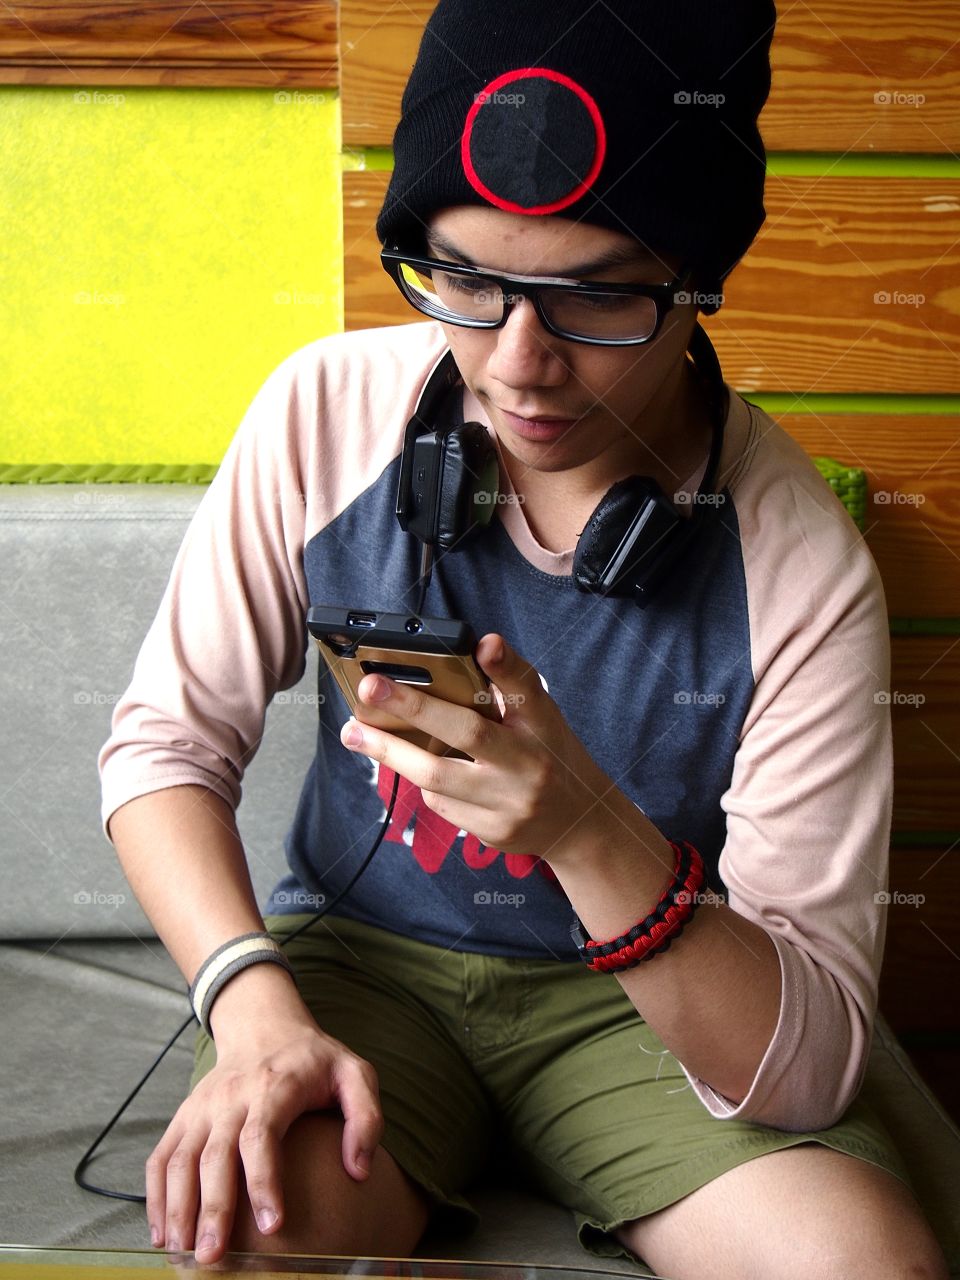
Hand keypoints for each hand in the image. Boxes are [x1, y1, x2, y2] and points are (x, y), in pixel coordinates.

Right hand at [146, 1000, 381, 1265]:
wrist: (263, 1025)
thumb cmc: (314, 1060)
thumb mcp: (354, 1073)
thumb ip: (366, 1117)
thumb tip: (359, 1171)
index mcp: (274, 1087)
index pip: (261, 1137)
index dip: (264, 1182)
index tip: (273, 1226)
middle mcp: (231, 1097)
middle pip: (215, 1156)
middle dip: (213, 1210)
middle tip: (213, 1258)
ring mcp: (202, 1106)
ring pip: (180, 1159)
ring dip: (178, 1209)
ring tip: (184, 1253)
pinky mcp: (185, 1116)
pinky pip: (161, 1157)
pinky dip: (156, 1196)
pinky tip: (162, 1234)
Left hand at [340, 631, 623, 861]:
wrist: (579, 823)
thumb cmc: (552, 756)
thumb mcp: (542, 715)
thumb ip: (512, 682)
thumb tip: (482, 644)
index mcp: (541, 728)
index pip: (525, 691)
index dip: (505, 666)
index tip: (484, 643)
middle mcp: (526, 766)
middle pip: (465, 734)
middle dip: (413, 708)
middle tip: (369, 688)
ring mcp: (507, 805)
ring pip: (438, 777)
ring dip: (391, 752)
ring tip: (355, 733)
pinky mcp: (490, 833)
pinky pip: (441, 804)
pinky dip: (420, 781)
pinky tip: (408, 765)